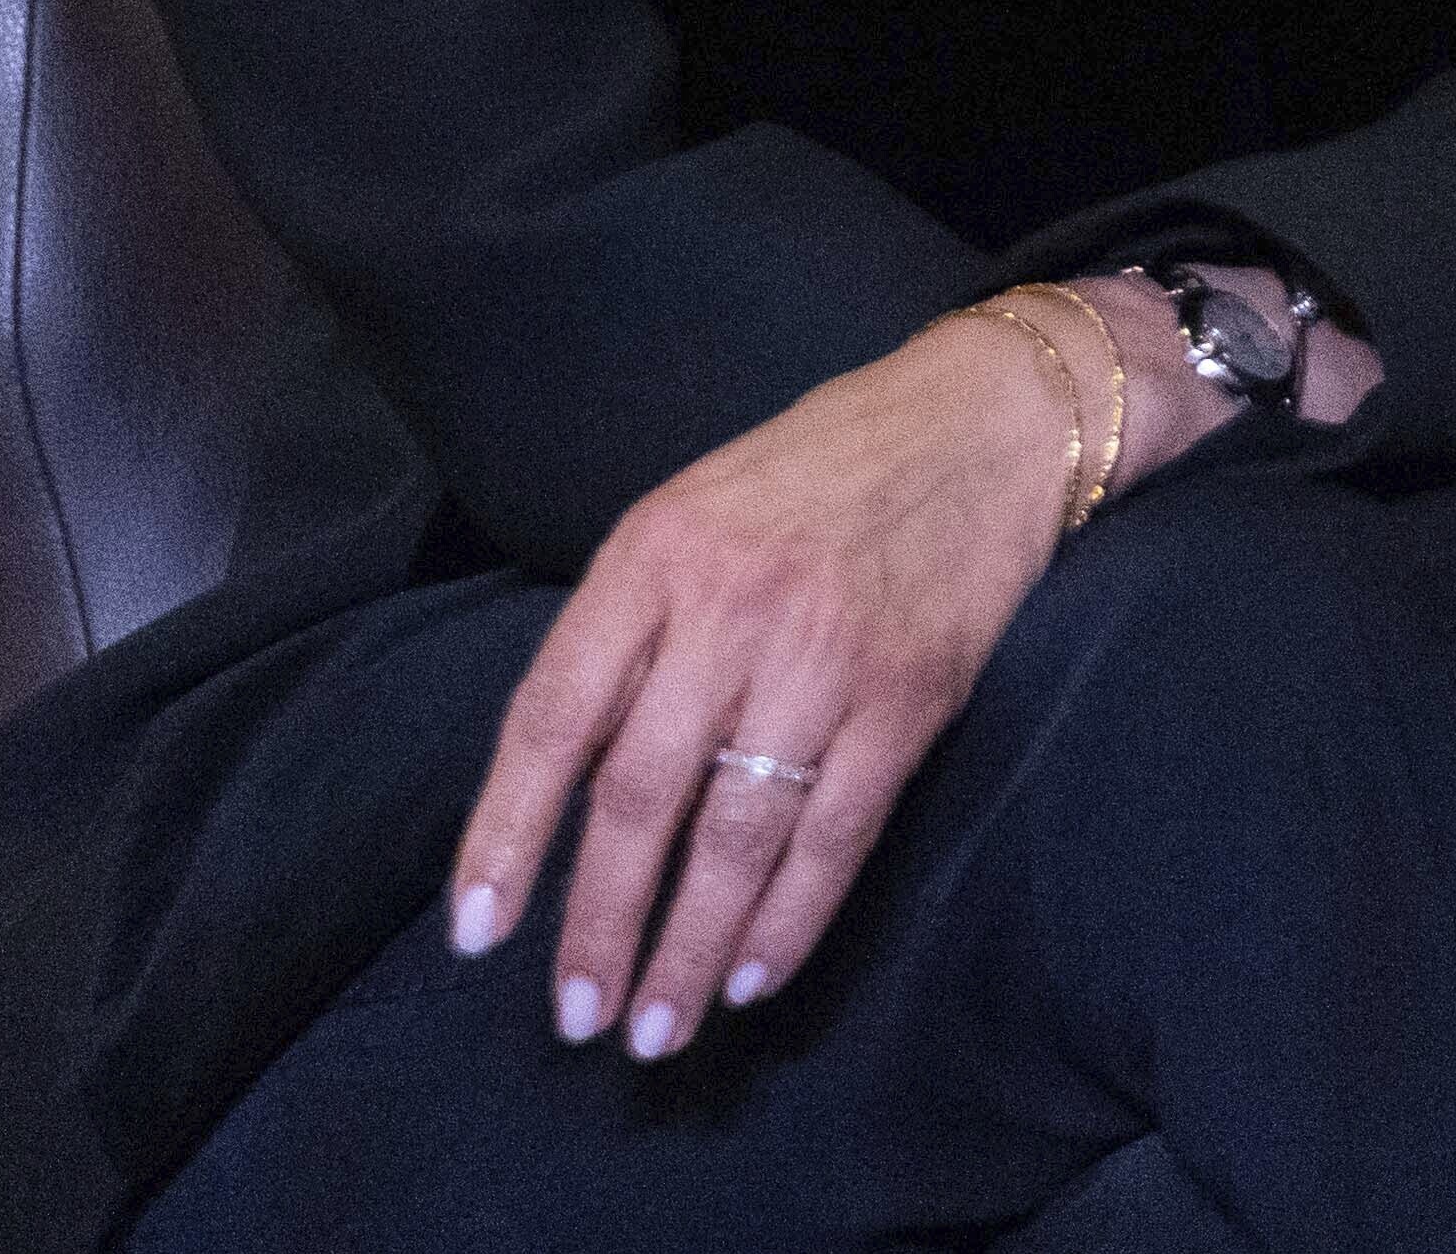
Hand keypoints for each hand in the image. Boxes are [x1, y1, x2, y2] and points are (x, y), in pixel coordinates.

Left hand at [448, 304, 1123, 1055]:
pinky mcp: (908, 698)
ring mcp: (824, 656)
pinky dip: (788, 922)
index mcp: (651, 556)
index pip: (552, 715)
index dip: (506, 833)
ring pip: (736, 836)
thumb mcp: (687, 515)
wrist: (977, 423)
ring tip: (657, 1030)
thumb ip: (626, 634)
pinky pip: (834, 836)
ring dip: (689, 951)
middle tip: (576, 1020)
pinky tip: (751, 978)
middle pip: (640, 795)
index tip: (478, 930)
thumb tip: (560, 784)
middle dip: (601, 924)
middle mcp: (729, 606)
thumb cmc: (811, 476)